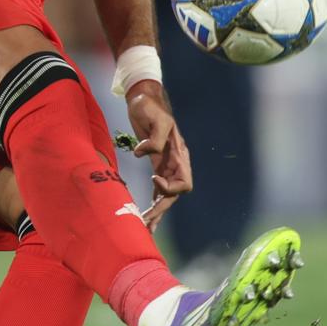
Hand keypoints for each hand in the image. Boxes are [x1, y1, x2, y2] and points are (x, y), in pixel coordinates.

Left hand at [124, 80, 190, 228]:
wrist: (143, 98)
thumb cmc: (149, 106)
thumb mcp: (154, 118)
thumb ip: (154, 138)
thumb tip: (145, 154)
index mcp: (179, 153)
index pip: (184, 181)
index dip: (170, 187)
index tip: (153, 179)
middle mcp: (175, 163)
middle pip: (174, 194)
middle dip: (162, 210)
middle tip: (145, 223)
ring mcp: (166, 165)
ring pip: (166, 196)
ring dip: (157, 212)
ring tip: (144, 227)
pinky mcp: (156, 165)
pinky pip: (158, 189)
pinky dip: (153, 203)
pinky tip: (145, 216)